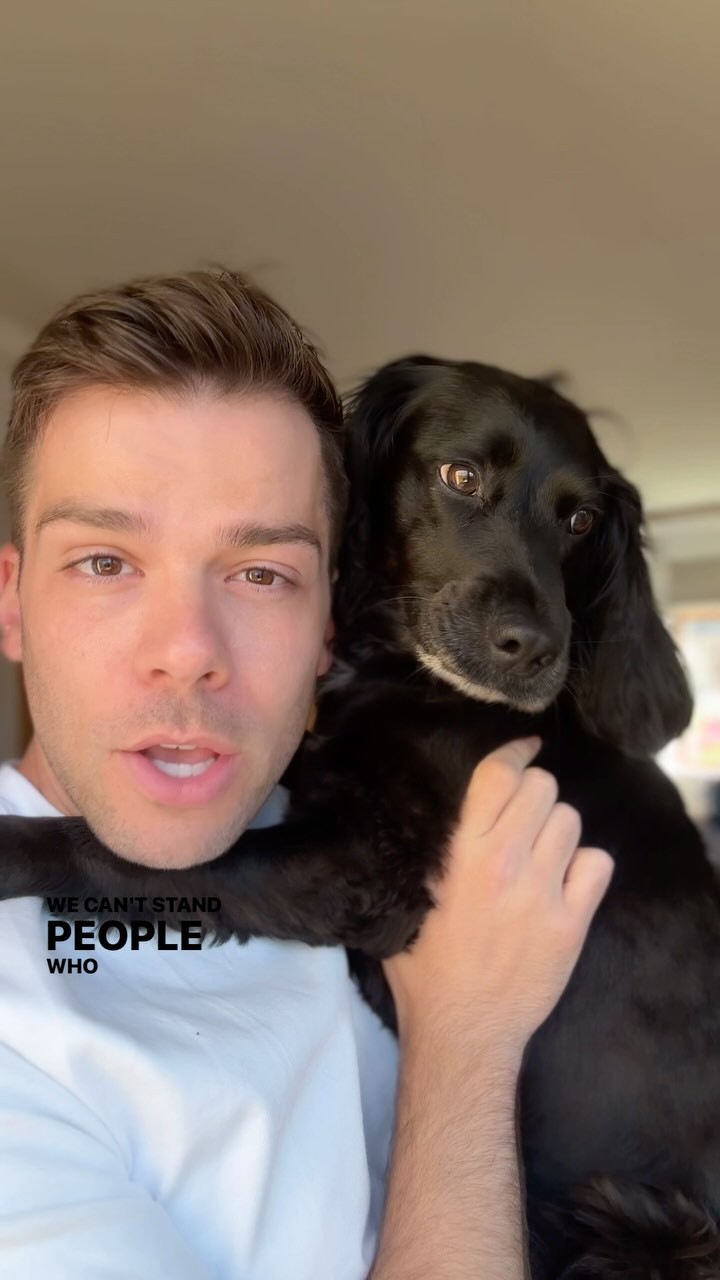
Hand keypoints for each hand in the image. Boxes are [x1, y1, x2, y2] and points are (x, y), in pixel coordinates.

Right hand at [382, 738, 613, 1062]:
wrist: (464, 1030)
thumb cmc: (426, 969)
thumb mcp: (411, 897)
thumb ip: (430, 852)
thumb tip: (444, 813)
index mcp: (463, 855)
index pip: (499, 775)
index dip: (515, 752)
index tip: (525, 747)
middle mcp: (507, 865)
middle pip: (543, 789)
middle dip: (534, 795)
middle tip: (524, 817)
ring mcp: (544, 894)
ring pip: (570, 822)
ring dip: (557, 831)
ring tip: (541, 855)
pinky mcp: (573, 923)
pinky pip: (598, 864)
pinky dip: (585, 867)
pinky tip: (566, 883)